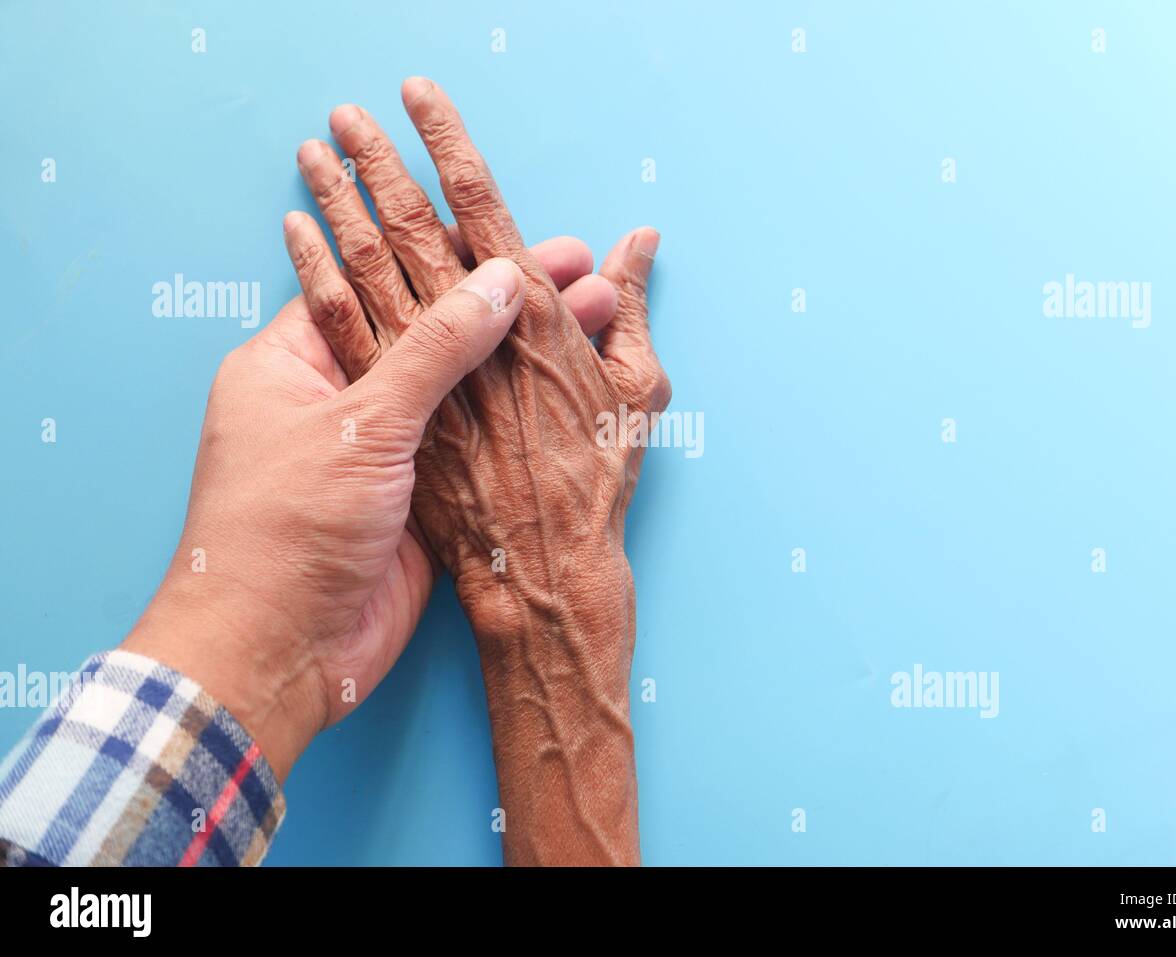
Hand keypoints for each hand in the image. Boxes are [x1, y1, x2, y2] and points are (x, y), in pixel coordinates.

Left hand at [123, 257, 524, 782]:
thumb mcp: (361, 423)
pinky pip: (472, 434)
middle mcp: (337, 397)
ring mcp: (379, 448)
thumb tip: (502, 277)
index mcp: (292, 361)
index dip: (439, 245)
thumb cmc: (287, 529)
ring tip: (590, 310)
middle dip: (498, 293)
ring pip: (459, 381)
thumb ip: (435, 347)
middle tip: (574, 262)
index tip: (501, 219)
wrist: (282, 653)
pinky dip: (514, 406)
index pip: (371, 275)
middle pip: (427, 324)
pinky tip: (562, 381)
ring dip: (518, 347)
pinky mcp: (417, 493)